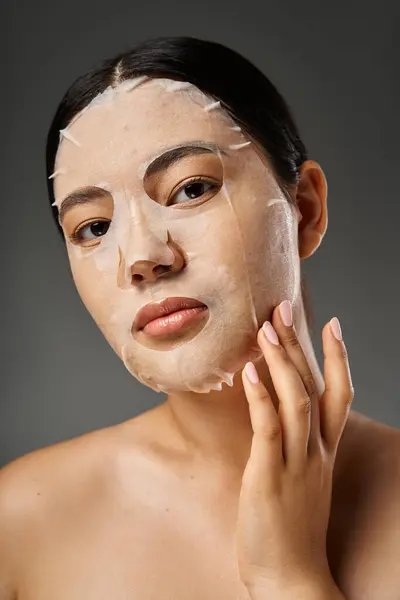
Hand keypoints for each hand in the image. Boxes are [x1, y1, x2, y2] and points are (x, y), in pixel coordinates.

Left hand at [236, 300, 353, 596]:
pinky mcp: (271, 475)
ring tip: (267, 327)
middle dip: (300, 345)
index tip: (332, 325)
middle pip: (315, 386)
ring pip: (296, 399)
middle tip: (284, 308)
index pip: (338, 394)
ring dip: (281, 360)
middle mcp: (315, 451)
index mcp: (323, 451)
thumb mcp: (300, 482)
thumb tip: (273, 420)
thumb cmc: (290, 530)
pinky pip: (269, 427)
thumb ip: (293, 450)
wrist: (293, 580)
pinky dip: (261, 396)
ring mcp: (296, 462)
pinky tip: (251, 370)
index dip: (336, 359)